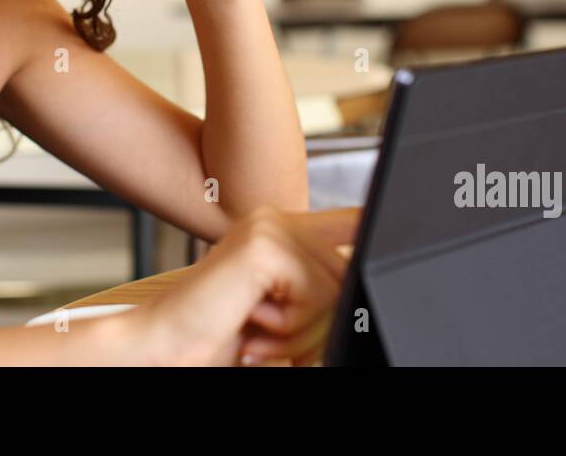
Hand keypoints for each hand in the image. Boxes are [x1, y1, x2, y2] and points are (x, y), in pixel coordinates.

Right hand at [128, 206, 360, 365]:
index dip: (373, 221)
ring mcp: (267, 227)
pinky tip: (254, 322)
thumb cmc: (218, 335)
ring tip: (262, 332)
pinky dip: (292, 324)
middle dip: (322, 319)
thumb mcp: (283, 313)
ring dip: (304, 327)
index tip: (399, 220)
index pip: (345, 219)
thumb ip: (317, 294)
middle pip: (347, 268)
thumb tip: (359, 290)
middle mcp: (274, 218)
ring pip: (335, 285)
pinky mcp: (263, 247)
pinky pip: (316, 294)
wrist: (166, 346)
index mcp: (278, 230)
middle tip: (275, 337)